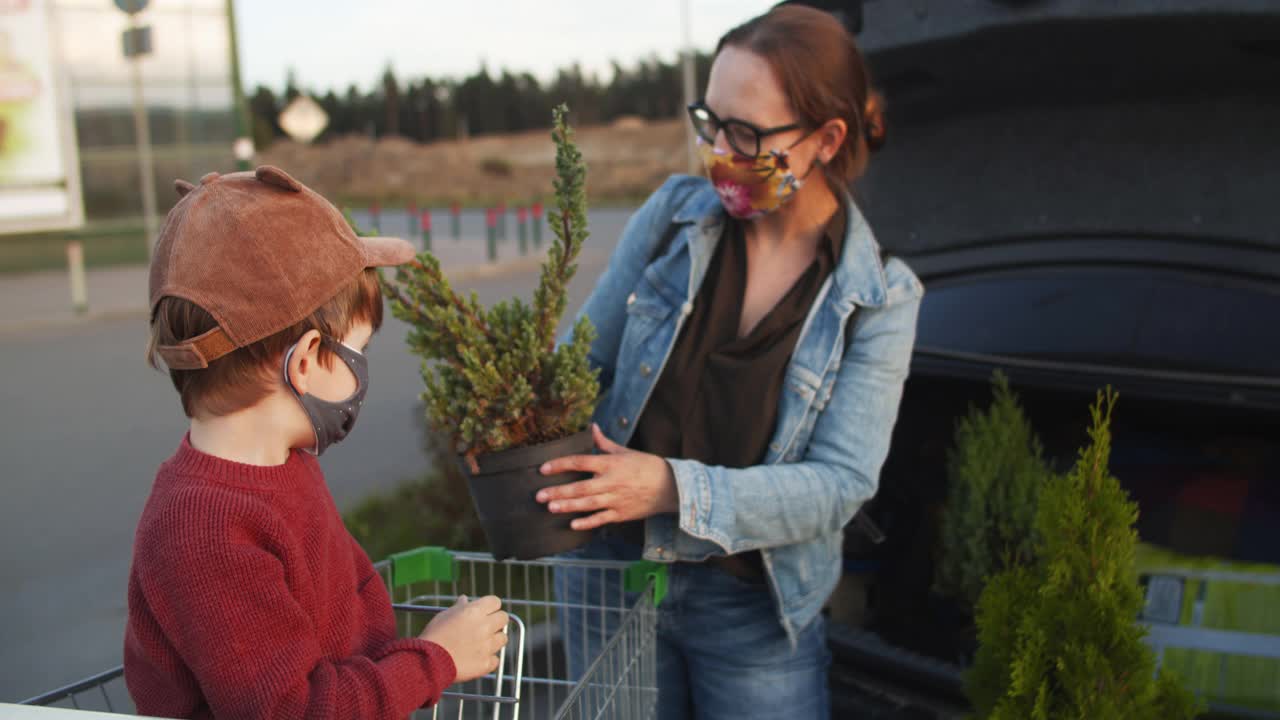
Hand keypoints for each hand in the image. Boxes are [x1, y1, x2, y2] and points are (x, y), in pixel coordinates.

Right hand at [419, 594, 508, 682]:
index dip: (490, 606)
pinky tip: (476, 658)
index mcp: (474, 611)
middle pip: (504, 618)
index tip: (485, 612)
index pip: (495, 602)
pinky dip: (488, 660)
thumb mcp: (444, 616)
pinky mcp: (486, 664)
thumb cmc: (434, 635)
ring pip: (503, 639)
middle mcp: (484, 626)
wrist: (427, 662)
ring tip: (480, 644)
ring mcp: (487, 646)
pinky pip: (495, 660)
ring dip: (494, 640)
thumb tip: (465, 599)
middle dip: (496, 621)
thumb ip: (459, 607)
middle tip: (485, 627)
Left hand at [535, 423, 677, 530]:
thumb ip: (604, 442)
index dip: (561, 464)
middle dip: (559, 491)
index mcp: (611, 464)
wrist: (670, 486)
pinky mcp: (621, 513)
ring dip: (568, 506)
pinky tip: (573, 525)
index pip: (581, 462)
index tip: (544, 468)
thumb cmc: (646, 466)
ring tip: (551, 507)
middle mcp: (611, 481)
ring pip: (588, 504)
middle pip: (580, 487)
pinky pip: (601, 519)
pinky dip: (587, 522)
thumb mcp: (625, 451)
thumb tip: (592, 427)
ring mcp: (616, 499)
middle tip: (539, 495)